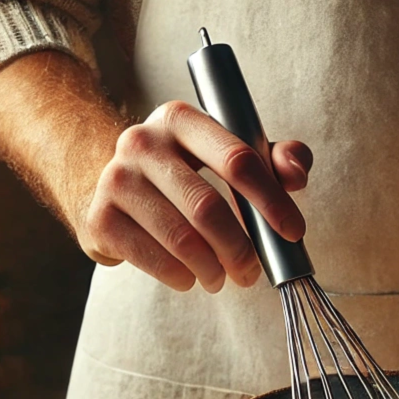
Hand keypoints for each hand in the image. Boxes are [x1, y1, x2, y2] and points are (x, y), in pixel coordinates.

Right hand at [77, 100, 311, 291]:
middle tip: (250, 272)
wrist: (106, 187)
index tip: (292, 232)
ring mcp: (116, 181)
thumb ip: (271, 159)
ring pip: (182, 240)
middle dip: (239, 249)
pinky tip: (190, 278)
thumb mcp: (224, 154)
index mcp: (181, 120)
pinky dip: (182, 278)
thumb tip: (297, 174)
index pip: (237, 159)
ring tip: (220, 279)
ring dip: (212, 270)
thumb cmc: (181, 174)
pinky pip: (155, 261)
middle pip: (208, 208)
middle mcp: (143, 143)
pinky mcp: (101, 220)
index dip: (271, 200)